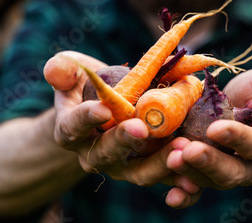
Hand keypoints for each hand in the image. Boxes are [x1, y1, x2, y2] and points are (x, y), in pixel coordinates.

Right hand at [44, 51, 201, 206]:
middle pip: (107, 152)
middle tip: (142, 129)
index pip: (73, 126)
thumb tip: (56, 72)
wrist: (104, 112)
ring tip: (181, 148)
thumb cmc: (86, 88)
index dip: (85, 119)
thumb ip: (62, 70)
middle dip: (125, 141)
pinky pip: (163, 179)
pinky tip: (195, 177)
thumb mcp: (70, 71)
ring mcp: (122, 166)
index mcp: (71, 130)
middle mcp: (94, 154)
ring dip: (160, 163)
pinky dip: (179, 180)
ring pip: (138, 172)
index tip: (102, 109)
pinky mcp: (148, 169)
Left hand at [165, 66, 251, 189]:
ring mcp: (228, 172)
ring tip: (172, 158)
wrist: (244, 109)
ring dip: (191, 172)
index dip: (237, 138)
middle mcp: (251, 164)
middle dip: (210, 163)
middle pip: (233, 172)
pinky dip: (185, 195)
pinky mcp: (207, 175)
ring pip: (211, 180)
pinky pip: (197, 190)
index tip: (216, 128)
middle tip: (187, 151)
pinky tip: (171, 197)